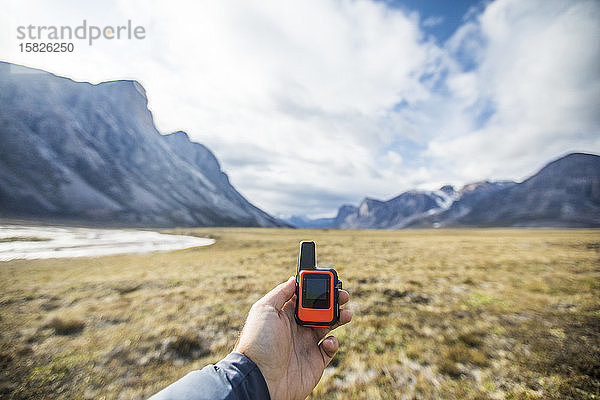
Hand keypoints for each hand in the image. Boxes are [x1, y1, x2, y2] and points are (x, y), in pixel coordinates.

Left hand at [234, 276, 351, 399]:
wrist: (260, 379)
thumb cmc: (259, 343)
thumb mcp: (264, 310)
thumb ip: (280, 293)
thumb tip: (293, 280)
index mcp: (284, 315)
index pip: (304, 297)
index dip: (316, 289)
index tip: (328, 282)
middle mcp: (296, 328)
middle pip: (319, 310)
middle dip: (333, 301)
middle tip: (343, 295)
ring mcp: (306, 344)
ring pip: (328, 326)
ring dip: (339, 318)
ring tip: (346, 314)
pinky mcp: (315, 361)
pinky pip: (330, 349)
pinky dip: (334, 343)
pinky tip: (328, 341)